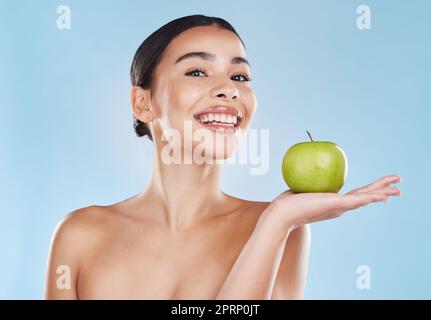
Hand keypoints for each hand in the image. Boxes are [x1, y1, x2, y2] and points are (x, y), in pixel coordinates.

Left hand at [267, 174, 401, 230]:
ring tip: (398, 190)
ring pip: (366, 198)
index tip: (377, 193)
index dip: (367, 195)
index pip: (354, 198)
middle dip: (382, 193)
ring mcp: (339, 207)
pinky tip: (383, 195)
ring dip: (383, 193)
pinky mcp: (336, 204)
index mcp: (332, 204)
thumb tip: (302, 169)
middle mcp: (338, 207)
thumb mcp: (299, 189)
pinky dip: (372, 197)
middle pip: (365, 197)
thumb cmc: (287, 203)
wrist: (281, 214)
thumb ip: (305, 181)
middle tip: (398, 189)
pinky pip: (358, 199)